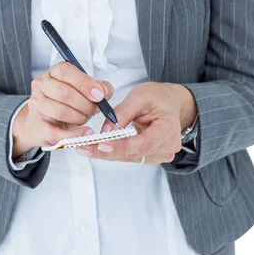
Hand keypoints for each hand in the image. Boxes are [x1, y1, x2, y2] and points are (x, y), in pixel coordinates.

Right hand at [12, 61, 113, 156]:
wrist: (42, 124)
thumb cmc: (64, 104)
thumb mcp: (82, 92)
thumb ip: (97, 87)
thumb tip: (105, 91)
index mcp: (53, 74)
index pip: (65, 71)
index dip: (84, 82)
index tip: (99, 94)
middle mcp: (41, 87)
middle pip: (64, 92)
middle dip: (85, 103)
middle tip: (94, 109)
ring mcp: (37, 106)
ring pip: (60, 111)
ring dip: (79, 117)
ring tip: (85, 118)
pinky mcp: (38, 127)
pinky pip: (56, 132)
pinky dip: (74, 134)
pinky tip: (85, 132)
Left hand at [75, 82, 196, 164]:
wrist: (170, 103)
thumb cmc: (158, 98)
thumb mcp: (139, 97)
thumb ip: (122, 113)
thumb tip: (106, 131)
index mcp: (168, 130)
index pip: (142, 143)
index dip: (120, 147)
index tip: (101, 145)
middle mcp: (167, 146)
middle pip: (133, 154)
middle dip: (106, 151)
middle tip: (83, 147)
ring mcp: (160, 155)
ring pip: (129, 157)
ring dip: (107, 153)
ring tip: (85, 147)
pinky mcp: (151, 157)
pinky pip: (130, 156)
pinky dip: (114, 151)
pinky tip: (98, 147)